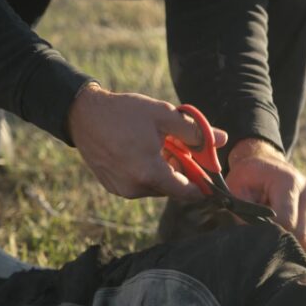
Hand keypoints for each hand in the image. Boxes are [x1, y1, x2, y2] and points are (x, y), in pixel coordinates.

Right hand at [68, 84, 226, 198]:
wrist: (83, 115)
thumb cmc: (124, 112)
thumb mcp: (164, 116)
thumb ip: (195, 131)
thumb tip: (222, 140)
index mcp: (149, 172)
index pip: (187, 192)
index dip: (203, 187)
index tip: (212, 178)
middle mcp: (135, 187)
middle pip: (172, 188)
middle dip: (182, 171)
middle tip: (182, 149)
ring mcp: (122, 190)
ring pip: (156, 186)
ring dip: (164, 171)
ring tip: (159, 145)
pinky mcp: (113, 187)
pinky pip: (140, 184)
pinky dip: (147, 172)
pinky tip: (142, 151)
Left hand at [226, 139, 305, 251]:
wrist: (260, 164)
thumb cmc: (245, 178)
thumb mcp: (236, 191)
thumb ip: (242, 215)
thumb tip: (252, 239)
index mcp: (288, 181)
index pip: (286, 221)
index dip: (268, 232)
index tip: (253, 233)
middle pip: (300, 232)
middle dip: (278, 238)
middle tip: (260, 235)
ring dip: (287, 238)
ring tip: (270, 227)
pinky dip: (293, 237)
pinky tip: (279, 228)